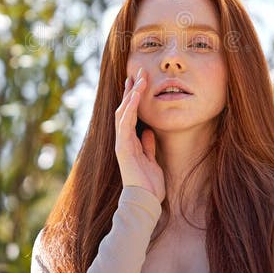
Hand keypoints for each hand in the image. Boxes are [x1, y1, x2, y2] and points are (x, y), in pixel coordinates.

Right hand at [115, 67, 164, 202]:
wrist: (145, 200)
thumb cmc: (149, 184)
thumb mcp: (152, 160)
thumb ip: (148, 146)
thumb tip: (149, 132)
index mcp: (130, 142)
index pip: (130, 114)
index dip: (134, 97)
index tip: (140, 81)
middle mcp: (123, 140)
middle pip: (124, 108)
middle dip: (131, 89)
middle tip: (138, 72)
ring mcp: (122, 143)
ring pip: (123, 112)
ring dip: (131, 94)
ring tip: (139, 78)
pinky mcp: (123, 147)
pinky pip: (125, 124)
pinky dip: (129, 109)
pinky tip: (134, 97)